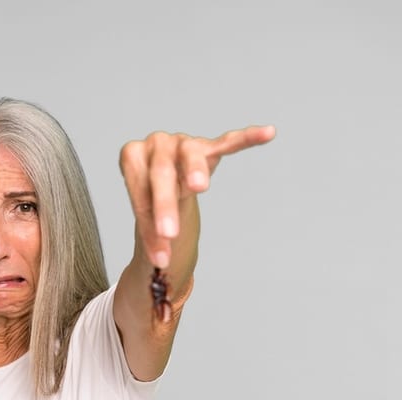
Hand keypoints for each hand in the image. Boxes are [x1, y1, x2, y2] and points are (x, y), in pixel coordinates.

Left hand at [119, 125, 275, 268]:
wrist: (165, 177)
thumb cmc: (153, 196)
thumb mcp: (148, 217)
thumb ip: (154, 236)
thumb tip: (164, 263)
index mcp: (133, 156)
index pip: (139, 190)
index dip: (147, 223)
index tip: (159, 255)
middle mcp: (156, 144)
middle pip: (160, 172)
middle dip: (164, 204)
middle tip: (170, 234)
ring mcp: (183, 142)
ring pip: (190, 154)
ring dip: (194, 169)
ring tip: (199, 187)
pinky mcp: (208, 146)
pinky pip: (229, 141)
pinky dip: (247, 138)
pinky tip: (268, 133)